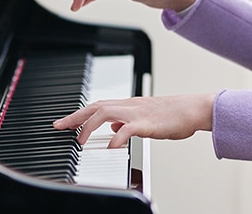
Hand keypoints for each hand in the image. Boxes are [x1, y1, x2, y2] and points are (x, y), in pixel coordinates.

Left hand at [52, 93, 216, 147]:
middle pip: (96, 106)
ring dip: (89, 126)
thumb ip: (127, 120)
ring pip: (106, 112)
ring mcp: (138, 112)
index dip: (78, 113)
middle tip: (59, 127)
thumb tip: (113, 127)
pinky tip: (110, 147)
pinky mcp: (148, 123)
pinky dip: (116, 137)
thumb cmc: (173, 114)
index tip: (62, 123)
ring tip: (80, 141)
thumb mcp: (145, 116)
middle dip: (75, 117)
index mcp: (128, 105)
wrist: (193, 109)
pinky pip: (128, 129)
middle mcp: (130, 105)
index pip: (97, 105)